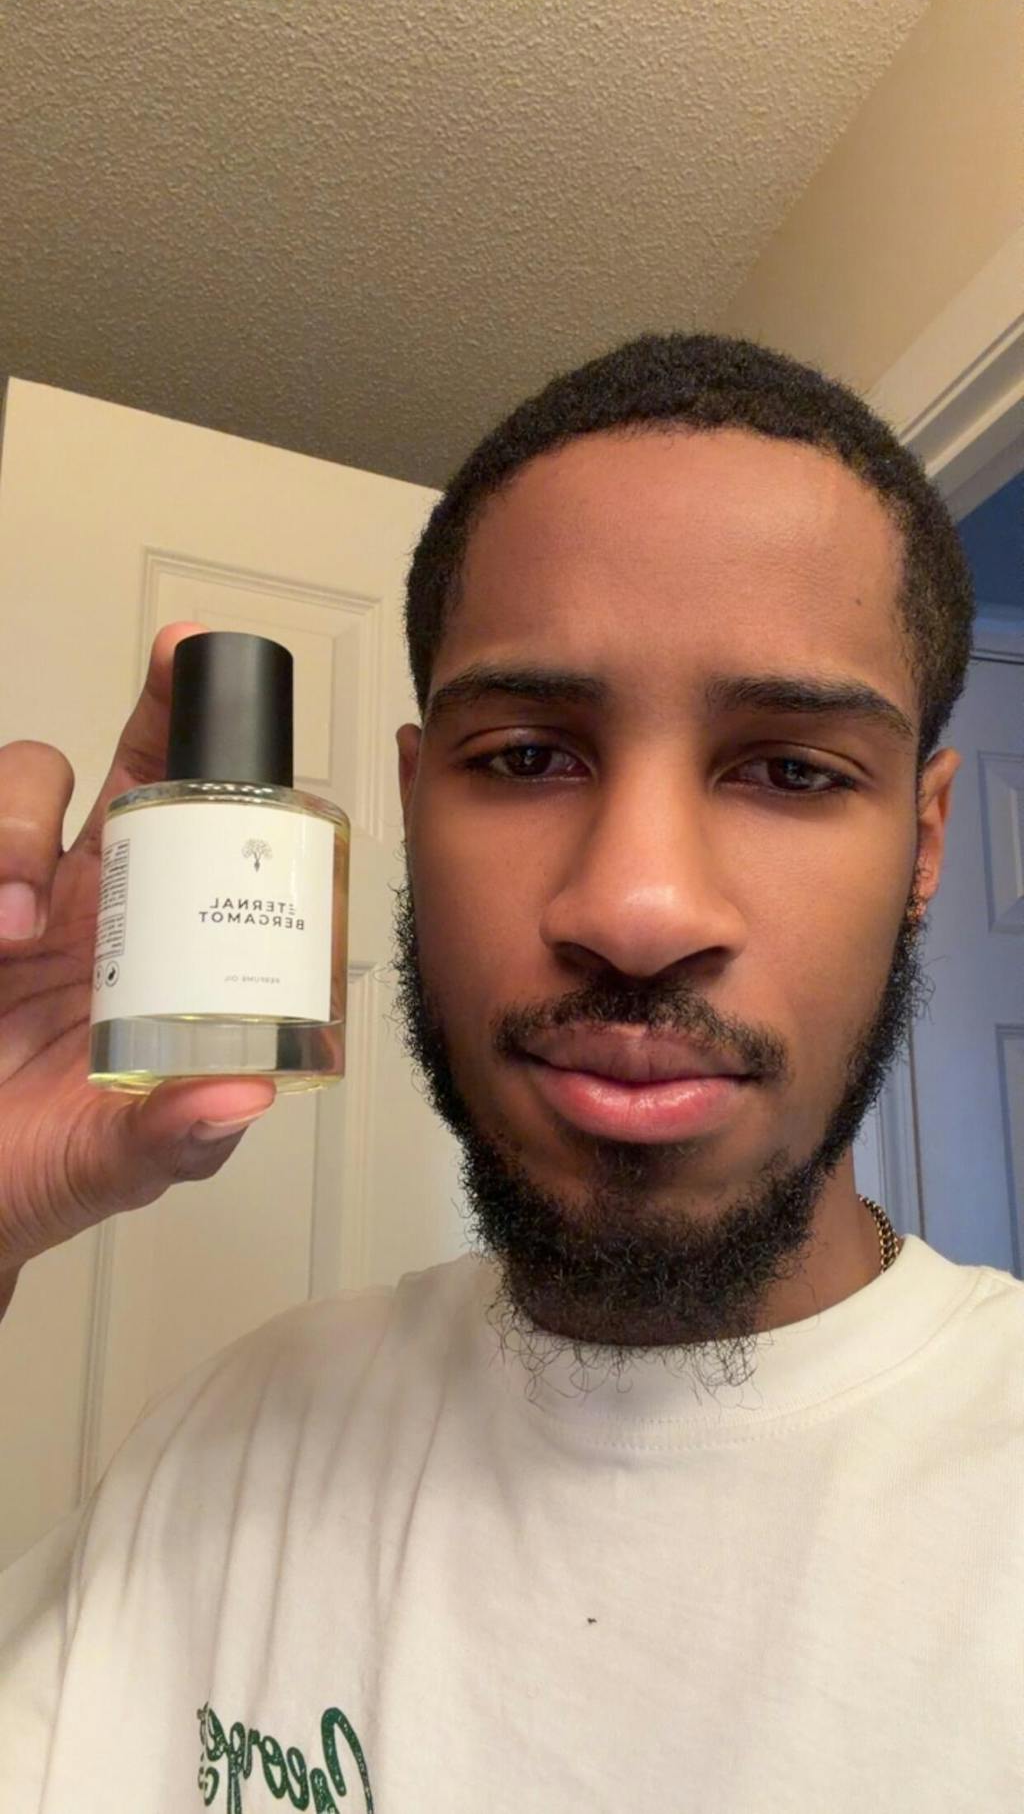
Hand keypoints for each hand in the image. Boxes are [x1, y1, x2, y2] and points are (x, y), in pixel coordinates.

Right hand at [0, 622, 276, 1311]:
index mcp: (136, 937)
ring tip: (8, 928)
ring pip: (14, 787)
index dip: (182, 730)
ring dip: (11, 833)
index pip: (175, 809)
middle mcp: (69, 899)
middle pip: (96, 768)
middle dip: (123, 729)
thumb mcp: (116, 1163)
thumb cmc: (35, 1168)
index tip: (190, 653)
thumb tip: (249, 1097)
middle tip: (139, 732)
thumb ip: (176, 1139)